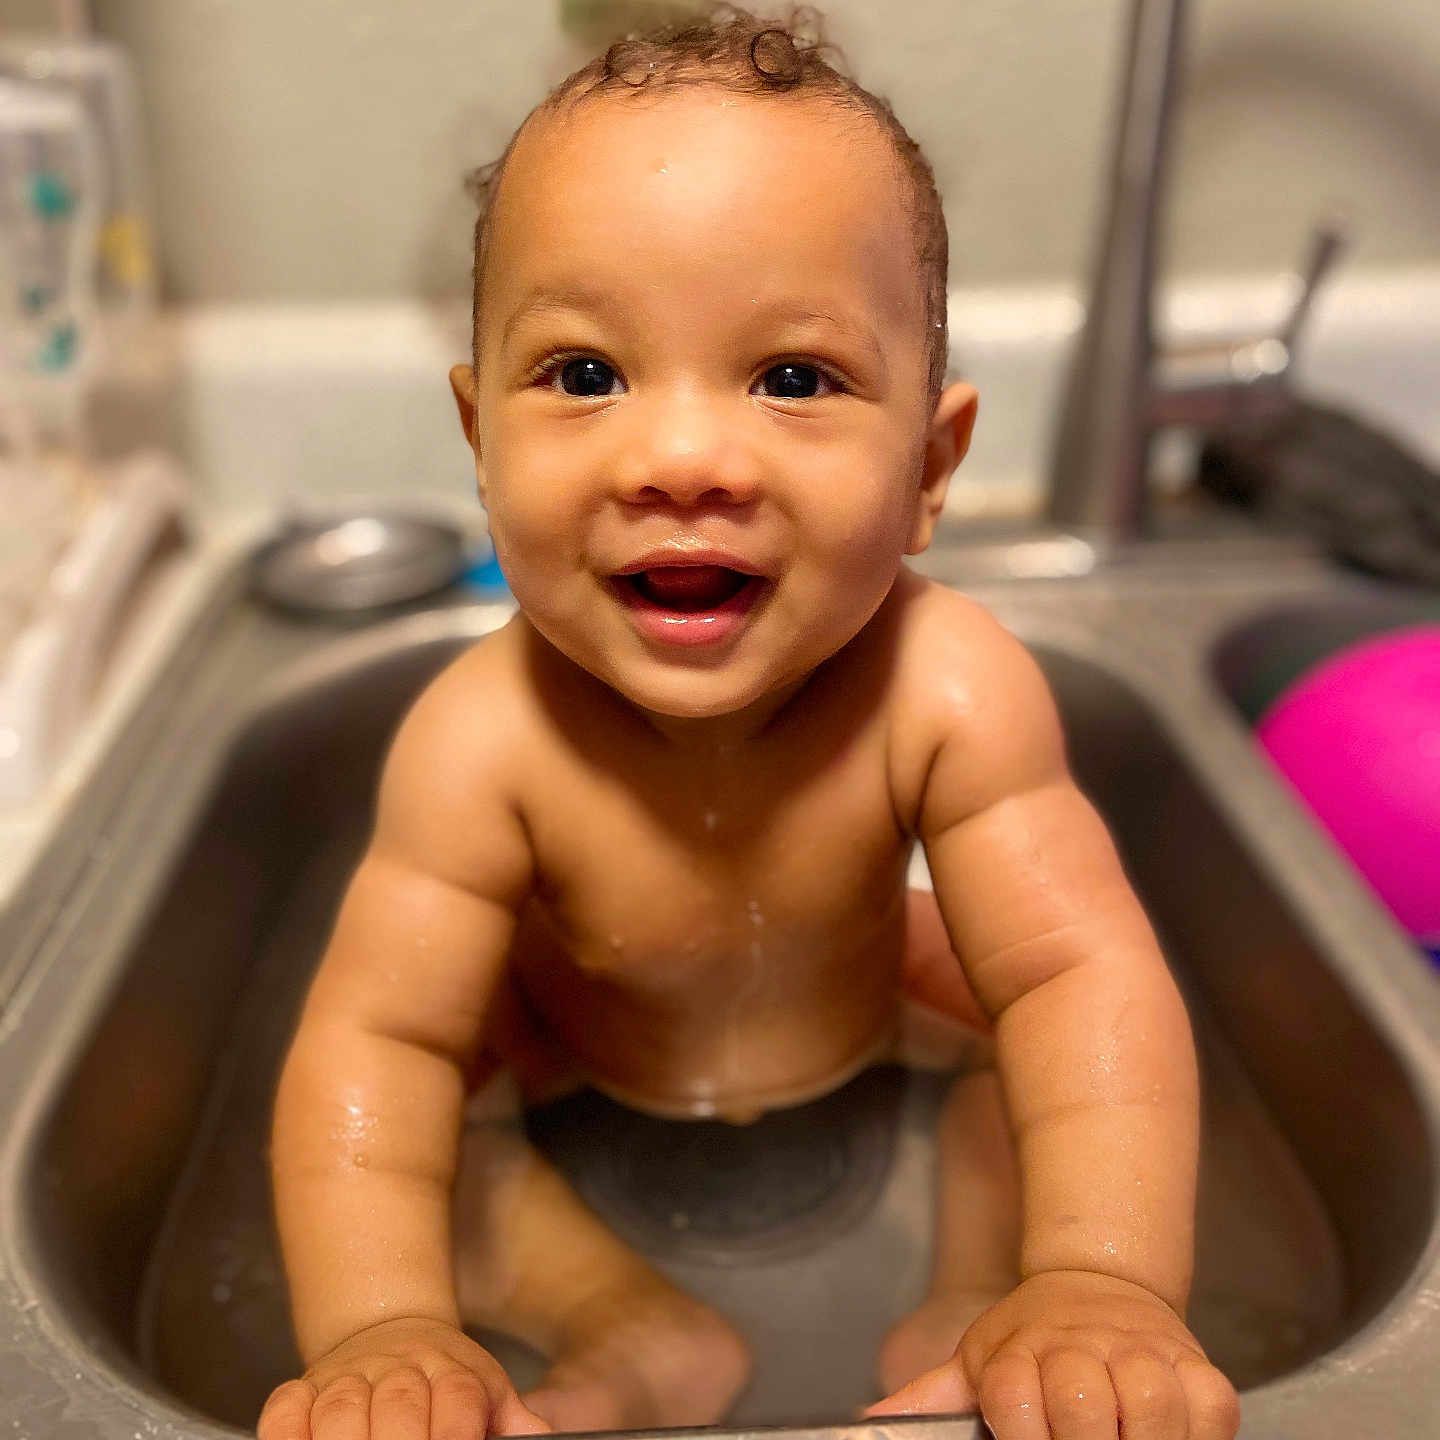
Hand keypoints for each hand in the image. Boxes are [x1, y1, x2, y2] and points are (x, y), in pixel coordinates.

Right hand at [258, 1316, 551, 1439]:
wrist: (392, 1330)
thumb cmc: (444, 1381)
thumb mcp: (488, 1393)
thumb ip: (513, 1421)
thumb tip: (543, 1439)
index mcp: (450, 1369)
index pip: (459, 1400)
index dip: (455, 1435)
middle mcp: (397, 1368)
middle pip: (399, 1408)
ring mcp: (345, 1377)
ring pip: (340, 1410)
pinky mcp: (301, 1389)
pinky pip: (284, 1412)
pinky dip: (286, 1438)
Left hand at [868, 1271, 1238, 1439]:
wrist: (1100, 1283)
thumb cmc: (1034, 1338)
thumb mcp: (977, 1361)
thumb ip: (930, 1398)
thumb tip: (871, 1419)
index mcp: (1019, 1352)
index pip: (1016, 1405)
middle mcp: (1079, 1348)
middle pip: (1082, 1410)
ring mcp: (1142, 1354)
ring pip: (1151, 1409)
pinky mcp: (1196, 1366)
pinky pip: (1209, 1408)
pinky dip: (1198, 1435)